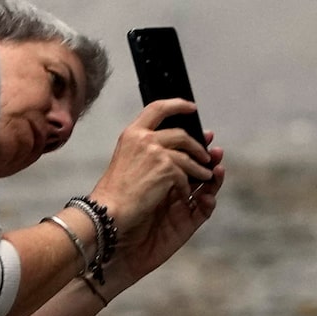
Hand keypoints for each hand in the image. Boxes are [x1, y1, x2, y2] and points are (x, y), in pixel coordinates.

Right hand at [88, 101, 214, 245]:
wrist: (110, 210)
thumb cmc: (115, 191)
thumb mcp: (127, 158)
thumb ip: (145, 147)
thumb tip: (169, 143)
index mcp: (133, 133)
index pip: (157, 109)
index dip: (177, 105)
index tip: (191, 108)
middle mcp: (144, 138)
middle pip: (180, 133)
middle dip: (197, 144)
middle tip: (206, 153)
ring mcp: (156, 152)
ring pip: (188, 155)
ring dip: (200, 167)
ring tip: (206, 175)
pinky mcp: (166, 168)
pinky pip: (185, 174)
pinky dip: (187, 186)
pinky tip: (185, 194)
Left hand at [106, 129, 222, 288]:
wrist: (110, 240)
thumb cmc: (115, 206)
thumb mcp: (132, 166)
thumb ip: (154, 152)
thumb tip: (176, 134)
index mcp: (154, 167)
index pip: (174, 144)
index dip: (185, 129)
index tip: (194, 113)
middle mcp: (167, 183)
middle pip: (194, 165)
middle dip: (205, 155)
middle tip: (212, 149)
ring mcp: (178, 204)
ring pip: (205, 186)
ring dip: (214, 176)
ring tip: (217, 169)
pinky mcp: (183, 224)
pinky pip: (202, 211)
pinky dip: (208, 202)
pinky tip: (207, 196)